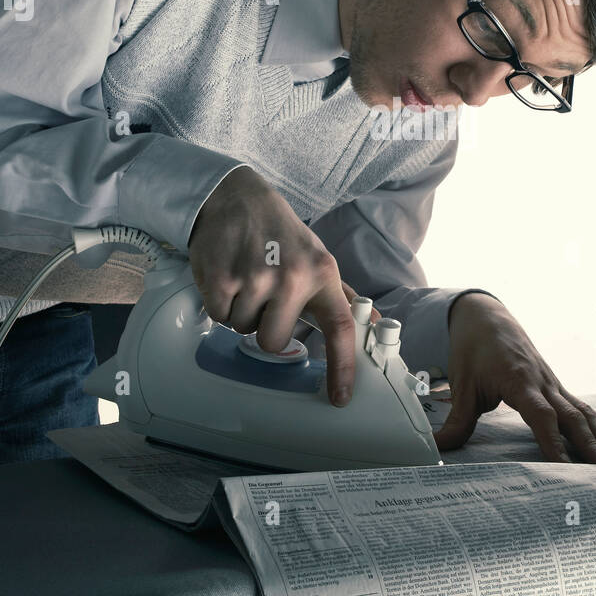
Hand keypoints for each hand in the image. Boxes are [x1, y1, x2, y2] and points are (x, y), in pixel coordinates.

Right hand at [188, 166, 364, 405]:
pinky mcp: (222, 278)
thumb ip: (342, 295)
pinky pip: (219, 316)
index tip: (341, 398)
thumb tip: (376, 323)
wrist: (236, 197)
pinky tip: (227, 274)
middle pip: (275, 341)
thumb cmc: (280, 234)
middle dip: (264, 328)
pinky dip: (219, 302)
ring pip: (244, 329)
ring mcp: (256, 277)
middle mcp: (293, 277)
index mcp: (323, 274)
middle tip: (263, 300)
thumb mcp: (317, 258)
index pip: (339, 328)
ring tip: (245, 278)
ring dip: (241, 311)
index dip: (342, 367)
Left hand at [436, 293, 595, 464]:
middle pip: (572, 417)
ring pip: (583, 412)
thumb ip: (457, 420)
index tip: (565, 468)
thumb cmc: (474, 349)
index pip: (541, 416)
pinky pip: (583, 407)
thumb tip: (439, 448)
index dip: (553, 442)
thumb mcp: (461, 383)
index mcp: (519, 380)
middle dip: (592, 444)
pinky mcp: (556, 386)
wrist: (486, 317)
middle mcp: (543, 382)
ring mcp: (554, 383)